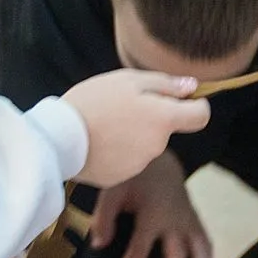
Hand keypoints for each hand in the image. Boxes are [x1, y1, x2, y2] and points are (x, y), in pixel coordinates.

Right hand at [62, 69, 209, 187]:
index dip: (194, 107)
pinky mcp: (120, 177)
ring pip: (146, 145)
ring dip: (134, 135)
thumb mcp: (128, 80)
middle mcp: (157, 145)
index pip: (201, 116)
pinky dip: (118, 152)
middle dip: (152, 119)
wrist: (56, 138)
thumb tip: (193, 87)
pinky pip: (127, 160)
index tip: (181, 101)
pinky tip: (98, 142)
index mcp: (163, 118)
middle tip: (122, 107)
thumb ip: (166, 84)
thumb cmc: (93, 101)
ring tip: (105, 124)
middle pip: (166, 129)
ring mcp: (139, 164)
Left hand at [90, 149, 211, 257]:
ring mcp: (189, 221)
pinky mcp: (195, 221)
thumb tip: (100, 245)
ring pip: (201, 251)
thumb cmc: (133, 177)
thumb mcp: (112, 191)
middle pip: (177, 256)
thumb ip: (104, 218)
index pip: (139, 251)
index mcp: (152, 215)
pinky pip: (206, 244)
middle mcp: (175, 221)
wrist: (159, 160)